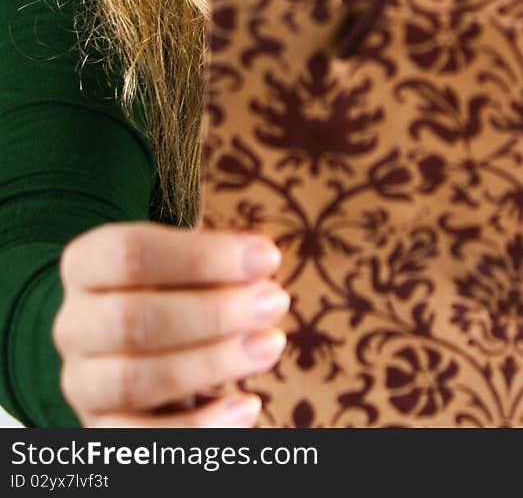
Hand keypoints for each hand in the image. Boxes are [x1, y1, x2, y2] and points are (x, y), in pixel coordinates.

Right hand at [53, 222, 289, 426]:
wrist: (140, 348)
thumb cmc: (175, 291)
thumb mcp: (187, 266)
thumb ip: (216, 263)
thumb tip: (260, 262)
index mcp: (85, 264)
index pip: (129, 253)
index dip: (201, 257)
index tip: (267, 257)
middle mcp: (73, 324)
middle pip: (132, 319)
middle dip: (214, 312)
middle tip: (275, 302)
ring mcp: (82, 383)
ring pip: (135, 380)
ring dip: (212, 364)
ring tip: (270, 346)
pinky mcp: (101, 431)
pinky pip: (140, 442)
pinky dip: (199, 428)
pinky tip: (248, 405)